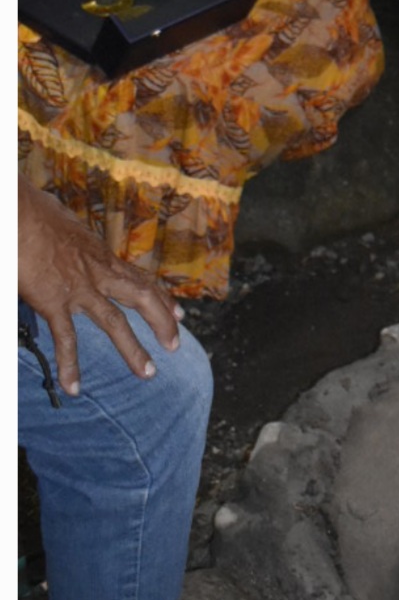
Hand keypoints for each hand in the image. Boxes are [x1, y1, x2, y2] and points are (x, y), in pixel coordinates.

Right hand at [19, 185, 181, 395]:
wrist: (18, 212)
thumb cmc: (33, 211)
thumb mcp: (63, 224)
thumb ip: (70, 240)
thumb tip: (63, 233)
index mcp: (100, 254)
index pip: (140, 278)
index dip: (162, 297)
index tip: (178, 313)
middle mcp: (98, 271)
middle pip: (142, 298)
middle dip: (163, 323)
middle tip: (175, 345)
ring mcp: (79, 288)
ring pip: (115, 324)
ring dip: (133, 350)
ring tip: (147, 374)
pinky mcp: (54, 301)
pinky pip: (66, 340)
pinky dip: (70, 366)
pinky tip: (73, 388)